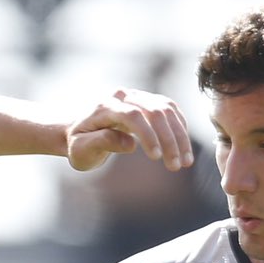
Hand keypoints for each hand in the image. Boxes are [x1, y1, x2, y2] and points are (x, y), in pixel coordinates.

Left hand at [66, 88, 193, 173]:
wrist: (78, 134)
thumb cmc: (78, 146)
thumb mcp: (81, 150)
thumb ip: (101, 143)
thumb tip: (129, 144)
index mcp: (104, 107)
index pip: (133, 115)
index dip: (147, 135)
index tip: (156, 157)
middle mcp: (123, 96)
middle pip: (155, 111)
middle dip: (169, 139)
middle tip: (176, 166)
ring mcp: (137, 96)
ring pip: (167, 110)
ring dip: (180, 136)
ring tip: (185, 162)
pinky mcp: (148, 102)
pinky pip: (170, 111)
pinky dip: (180, 129)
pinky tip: (183, 148)